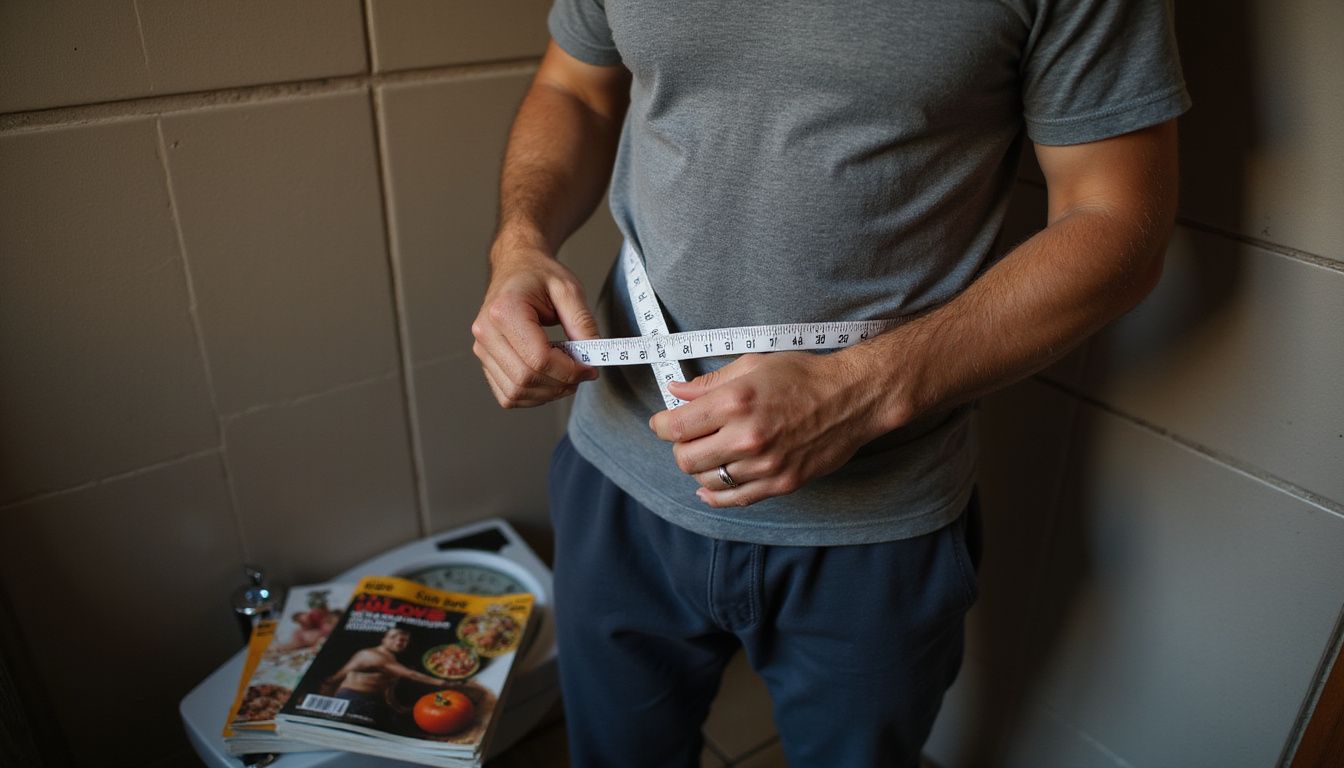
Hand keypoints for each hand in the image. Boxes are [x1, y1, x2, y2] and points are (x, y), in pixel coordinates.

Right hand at [471, 241, 599, 407]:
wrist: (516, 266)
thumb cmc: (539, 275)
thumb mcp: (569, 289)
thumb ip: (583, 323)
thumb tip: (594, 357)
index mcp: (505, 310)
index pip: (538, 358)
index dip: (569, 371)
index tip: (590, 368)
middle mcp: (486, 331)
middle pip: (525, 379)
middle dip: (560, 384)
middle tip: (582, 374)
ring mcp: (481, 347)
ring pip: (515, 392)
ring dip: (547, 394)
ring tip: (567, 377)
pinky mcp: (484, 359)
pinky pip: (507, 394)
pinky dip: (532, 397)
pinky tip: (549, 382)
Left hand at [648, 351, 890, 506]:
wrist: (853, 397)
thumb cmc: (804, 375)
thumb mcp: (753, 365)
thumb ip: (710, 383)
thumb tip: (676, 392)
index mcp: (735, 402)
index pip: (675, 426)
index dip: (660, 426)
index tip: (662, 423)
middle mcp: (746, 436)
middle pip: (685, 459)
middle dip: (679, 447)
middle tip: (689, 437)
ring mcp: (765, 464)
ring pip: (706, 481)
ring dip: (700, 469)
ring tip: (710, 452)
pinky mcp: (781, 483)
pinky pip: (736, 499)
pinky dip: (716, 496)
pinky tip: (709, 488)